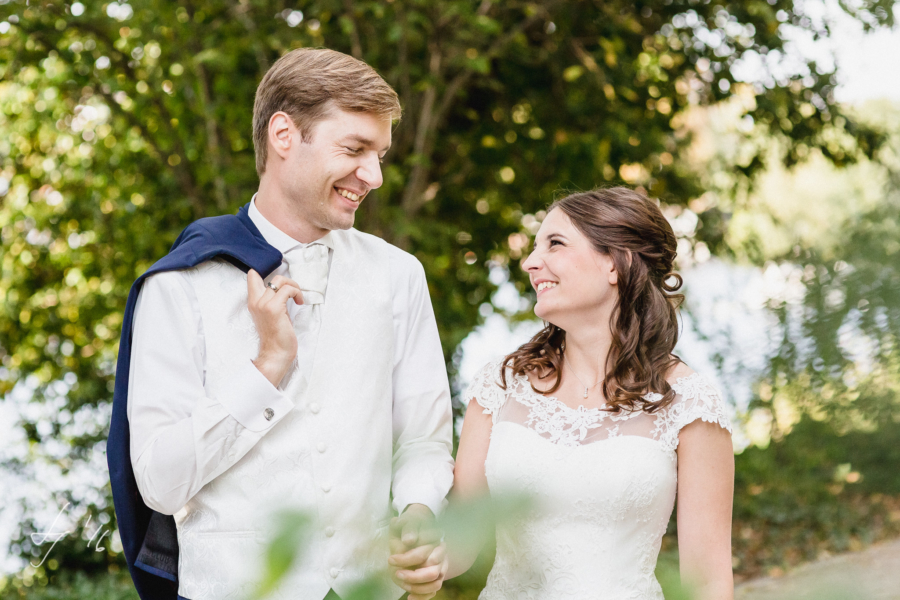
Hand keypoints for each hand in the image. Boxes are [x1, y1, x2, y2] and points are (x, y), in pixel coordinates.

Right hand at [247, 270, 302, 385]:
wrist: (275, 354)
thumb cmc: (277, 337)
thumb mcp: (272, 315)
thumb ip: (273, 301)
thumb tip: (283, 289)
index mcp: (253, 302)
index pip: (252, 277)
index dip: (267, 273)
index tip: (281, 284)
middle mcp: (256, 301)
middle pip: (272, 277)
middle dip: (288, 282)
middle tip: (295, 294)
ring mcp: (264, 304)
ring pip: (280, 280)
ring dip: (294, 287)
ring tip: (297, 298)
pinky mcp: (274, 308)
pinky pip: (288, 290)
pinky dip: (297, 293)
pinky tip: (299, 302)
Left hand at [388, 504, 446, 599]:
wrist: (415, 531)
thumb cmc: (409, 527)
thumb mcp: (406, 522)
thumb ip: (407, 527)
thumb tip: (409, 540)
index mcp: (435, 539)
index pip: (422, 554)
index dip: (405, 559)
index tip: (390, 560)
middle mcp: (441, 553)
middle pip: (432, 571)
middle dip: (413, 576)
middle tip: (397, 574)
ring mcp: (442, 565)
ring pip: (435, 583)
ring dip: (418, 587)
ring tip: (403, 585)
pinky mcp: (439, 576)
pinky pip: (434, 590)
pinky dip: (423, 596)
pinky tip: (409, 597)